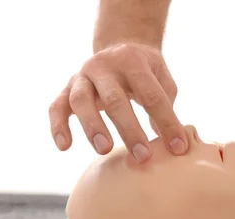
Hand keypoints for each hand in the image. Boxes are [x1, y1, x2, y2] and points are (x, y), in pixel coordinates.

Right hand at [49, 42, 186, 162]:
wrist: (119, 46)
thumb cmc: (147, 73)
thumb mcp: (163, 80)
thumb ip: (167, 108)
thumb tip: (172, 144)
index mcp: (133, 62)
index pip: (152, 96)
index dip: (167, 123)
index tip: (178, 148)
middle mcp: (104, 66)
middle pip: (115, 99)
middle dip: (130, 130)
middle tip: (142, 157)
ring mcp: (82, 76)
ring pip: (81, 101)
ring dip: (93, 127)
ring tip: (105, 150)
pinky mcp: (66, 88)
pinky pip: (56, 106)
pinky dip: (57, 126)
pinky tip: (64, 146)